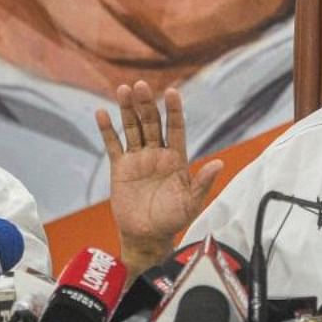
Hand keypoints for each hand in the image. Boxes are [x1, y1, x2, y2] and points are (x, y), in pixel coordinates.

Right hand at [95, 82, 222, 271]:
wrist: (148, 237)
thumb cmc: (173, 220)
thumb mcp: (191, 203)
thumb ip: (203, 183)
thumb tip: (219, 164)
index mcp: (176, 158)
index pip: (176, 127)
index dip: (174, 110)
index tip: (172, 91)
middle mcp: (157, 153)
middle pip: (151, 122)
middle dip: (147, 104)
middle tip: (141, 85)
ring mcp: (138, 159)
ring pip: (132, 128)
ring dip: (127, 109)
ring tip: (123, 89)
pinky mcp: (120, 168)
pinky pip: (113, 145)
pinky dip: (107, 130)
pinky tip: (101, 113)